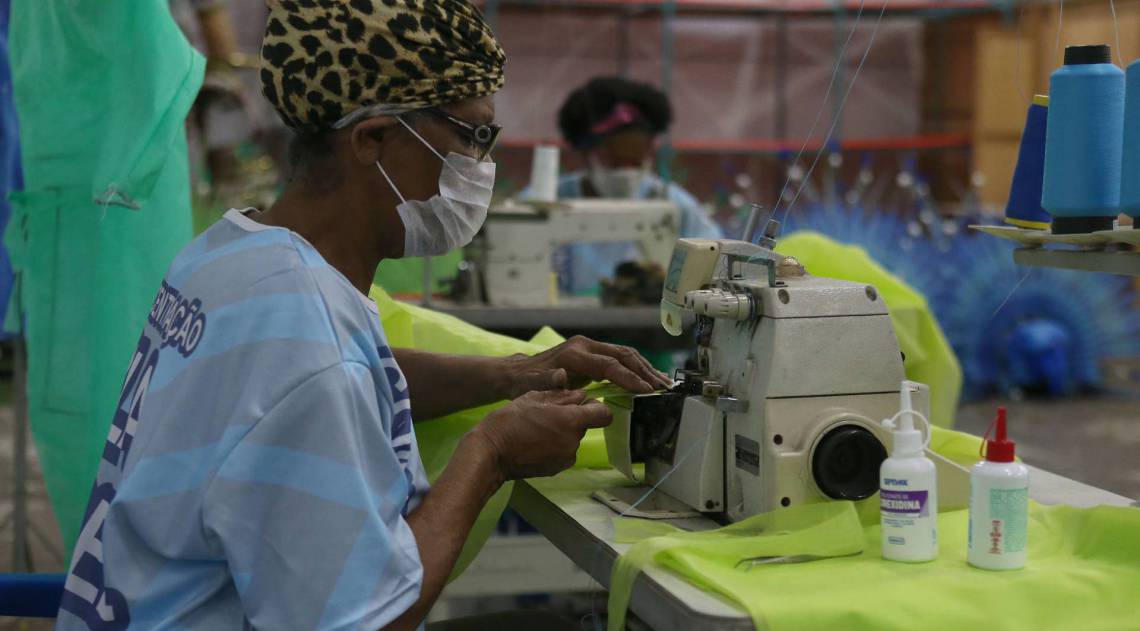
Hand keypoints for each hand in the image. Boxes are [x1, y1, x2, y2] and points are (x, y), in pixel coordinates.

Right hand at [471, 389, 611, 479]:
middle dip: (571, 419)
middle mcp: (574, 442)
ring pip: (572, 439)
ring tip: (537, 429)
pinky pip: (563, 452)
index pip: (604, 414)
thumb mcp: (533, 398)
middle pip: (584, 426)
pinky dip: (554, 446)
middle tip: (547, 415)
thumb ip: (561, 396)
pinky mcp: (556, 469)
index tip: (582, 404)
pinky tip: (535, 443)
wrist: (490, 454)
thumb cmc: (509, 421)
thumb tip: (580, 395)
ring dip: (562, 433)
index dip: (595, 407)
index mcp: (571, 421)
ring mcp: (566, 458)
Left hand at [502, 336, 672, 397]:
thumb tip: (561, 377)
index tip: (646, 390)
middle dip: (644, 371)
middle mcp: (585, 346)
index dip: (629, 377)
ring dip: (645, 368)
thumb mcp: (533, 385)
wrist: (519, 373)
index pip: (609, 364)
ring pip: (625, 354)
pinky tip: (648, 380)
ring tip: (662, 384)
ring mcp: (590, 347)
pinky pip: (620, 358)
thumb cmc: (526, 384)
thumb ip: (548, 382)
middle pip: (623, 355)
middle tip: (663, 388)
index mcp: (574, 354)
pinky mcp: (593, 353)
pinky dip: (636, 368)